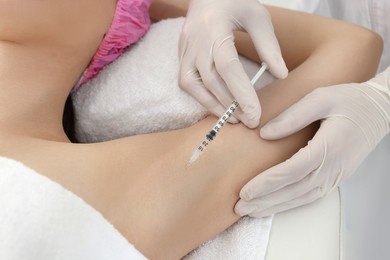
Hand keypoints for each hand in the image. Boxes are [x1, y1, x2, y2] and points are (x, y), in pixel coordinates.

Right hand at [179, 0, 287, 127]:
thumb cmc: (235, 3)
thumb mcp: (258, 17)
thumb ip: (269, 46)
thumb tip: (281, 75)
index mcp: (214, 26)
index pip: (227, 66)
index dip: (240, 92)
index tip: (255, 114)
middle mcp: (195, 39)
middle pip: (210, 79)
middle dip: (229, 104)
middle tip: (249, 121)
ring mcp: (184, 48)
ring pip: (192, 84)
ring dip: (213, 105)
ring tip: (234, 118)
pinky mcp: (181, 55)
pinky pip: (187, 82)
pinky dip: (202, 97)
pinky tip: (219, 105)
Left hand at [235, 68, 389, 217]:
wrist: (380, 110)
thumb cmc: (349, 100)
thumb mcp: (320, 98)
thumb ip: (292, 116)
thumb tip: (264, 133)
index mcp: (329, 146)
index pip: (292, 170)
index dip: (267, 183)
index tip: (245, 191)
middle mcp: (334, 166)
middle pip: (295, 190)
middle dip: (266, 201)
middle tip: (240, 208)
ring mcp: (337, 174)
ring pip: (303, 197)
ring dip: (276, 206)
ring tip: (252, 211)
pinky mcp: (337, 176)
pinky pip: (312, 195)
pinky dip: (292, 203)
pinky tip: (276, 205)